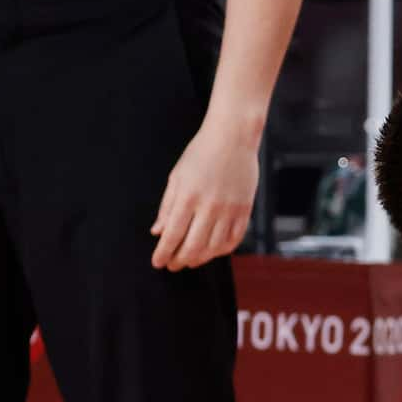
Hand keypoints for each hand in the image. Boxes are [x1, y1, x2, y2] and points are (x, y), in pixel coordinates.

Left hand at [151, 124, 258, 269]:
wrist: (233, 137)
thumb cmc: (201, 153)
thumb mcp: (177, 176)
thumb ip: (167, 206)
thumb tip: (158, 231)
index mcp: (188, 196)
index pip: (172, 234)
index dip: (163, 253)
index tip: (157, 262)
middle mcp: (209, 206)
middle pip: (193, 246)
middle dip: (179, 260)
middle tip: (172, 265)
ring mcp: (230, 209)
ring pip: (214, 247)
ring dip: (200, 259)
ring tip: (190, 260)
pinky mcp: (245, 209)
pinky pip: (234, 239)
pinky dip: (222, 250)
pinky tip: (212, 251)